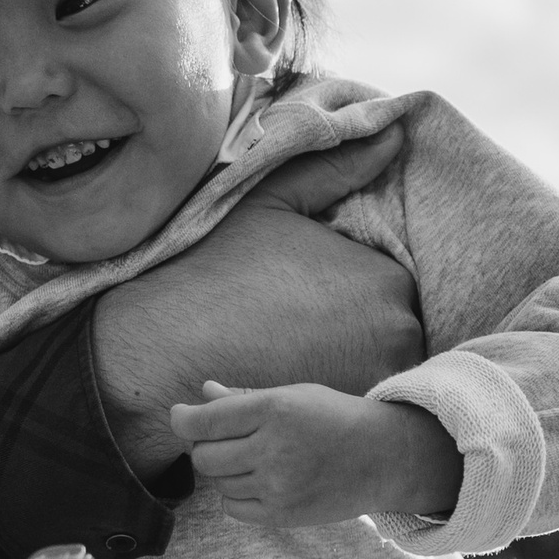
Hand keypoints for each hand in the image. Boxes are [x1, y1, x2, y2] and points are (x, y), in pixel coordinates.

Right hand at [89, 189, 423, 477]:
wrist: (161, 348)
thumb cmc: (213, 269)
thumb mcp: (273, 202)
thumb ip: (338, 169)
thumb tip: (394, 133)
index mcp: (386, 278)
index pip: (393, 288)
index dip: (350, 293)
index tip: (306, 298)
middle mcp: (398, 334)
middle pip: (393, 333)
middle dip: (357, 332)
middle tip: (296, 331)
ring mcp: (375, 384)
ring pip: (378, 372)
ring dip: (350, 367)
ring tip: (292, 357)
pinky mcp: (344, 426)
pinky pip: (355, 411)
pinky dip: (335, 400)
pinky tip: (290, 385)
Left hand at [170, 381, 461, 526]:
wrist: (384, 458)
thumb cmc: (334, 419)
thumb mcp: (294, 396)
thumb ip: (244, 398)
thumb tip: (202, 393)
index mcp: (275, 410)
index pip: (204, 422)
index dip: (183, 420)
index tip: (181, 417)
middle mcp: (274, 449)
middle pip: (205, 457)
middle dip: (206, 447)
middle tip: (223, 439)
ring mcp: (278, 486)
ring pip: (219, 483)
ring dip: (226, 471)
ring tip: (254, 458)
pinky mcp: (283, 514)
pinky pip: (234, 508)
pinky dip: (236, 496)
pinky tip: (258, 480)